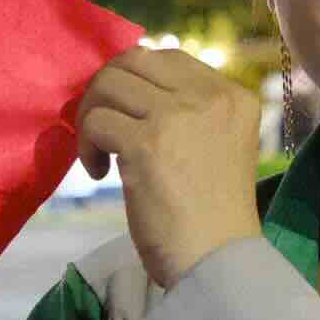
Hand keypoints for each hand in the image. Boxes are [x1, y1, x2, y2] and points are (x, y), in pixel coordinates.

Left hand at [75, 48, 264, 289]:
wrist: (218, 262)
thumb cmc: (214, 217)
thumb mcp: (217, 147)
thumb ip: (188, 113)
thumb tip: (126, 88)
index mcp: (234, 96)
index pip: (169, 57)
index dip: (135, 81)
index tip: (126, 116)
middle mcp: (211, 97)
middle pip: (134, 61)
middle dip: (106, 90)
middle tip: (102, 129)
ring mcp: (178, 117)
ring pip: (108, 85)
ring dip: (91, 117)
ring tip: (100, 155)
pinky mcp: (146, 144)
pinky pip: (95, 121)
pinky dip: (86, 146)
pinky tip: (99, 174)